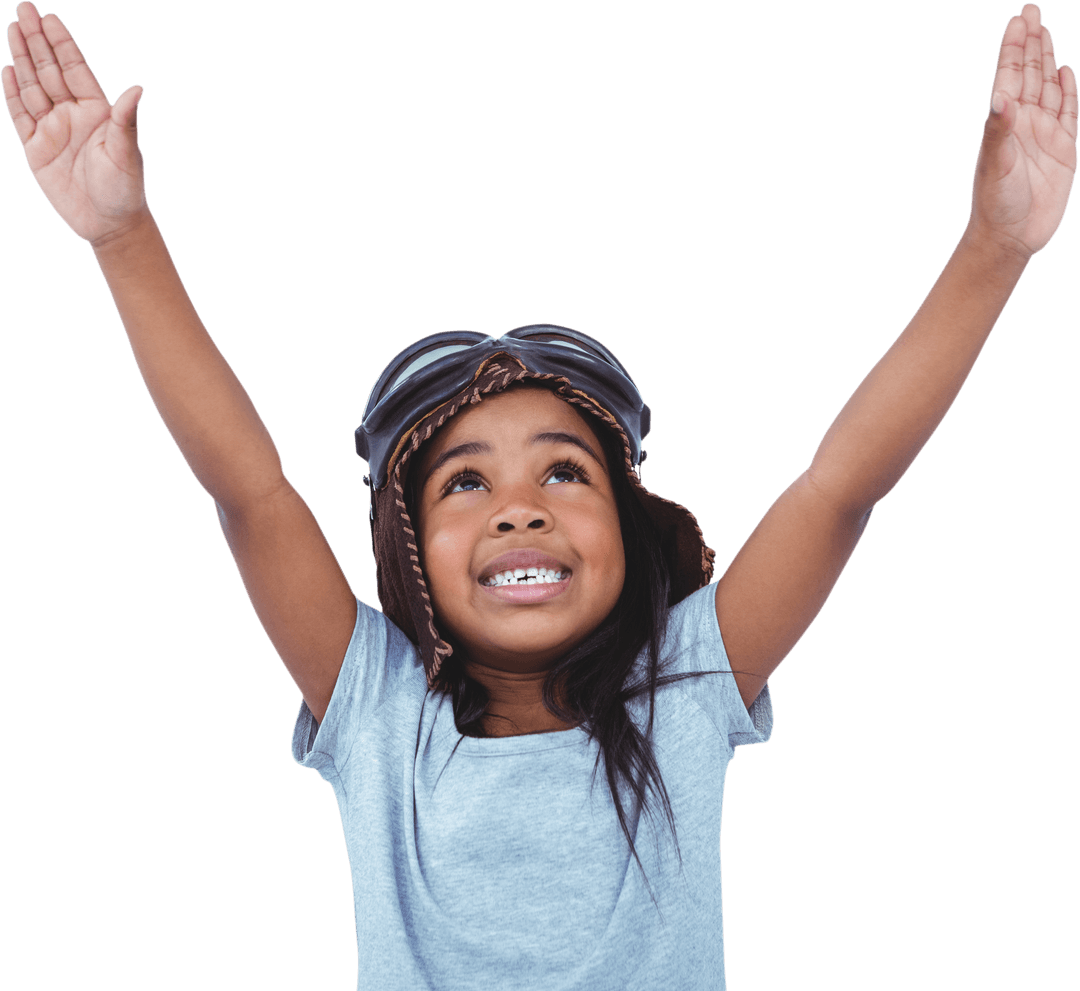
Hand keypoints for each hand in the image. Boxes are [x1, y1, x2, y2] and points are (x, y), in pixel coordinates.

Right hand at [3, 1, 147, 245]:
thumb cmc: (125, 189)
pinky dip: (13, 93)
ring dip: (22, 59)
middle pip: (50, 71)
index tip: (50, 17)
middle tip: (23, 8)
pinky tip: (7, 69)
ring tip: (13, 29)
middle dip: (36, 40)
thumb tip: (137, 88)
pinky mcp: (36, 149)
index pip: (75, 70)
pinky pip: (20, 115)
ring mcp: (53, 130)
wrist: (109, 223)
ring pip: (32, 87)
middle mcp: (73, 116)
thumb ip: (126, 120)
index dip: (62, 44)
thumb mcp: (126, 153)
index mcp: (97, 113)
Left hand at [967, 4, 1077, 258]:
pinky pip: (1069, 113)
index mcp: (1003, 124)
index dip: (1014, 48)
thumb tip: (1000, 97)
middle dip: (1031, 43)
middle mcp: (1023, 125)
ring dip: (1048, 61)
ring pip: (1048, 89)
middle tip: (1031, 10)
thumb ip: (998, 130)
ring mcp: (1043, 135)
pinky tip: (1065, 72)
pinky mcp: (1063, 150)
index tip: (1018, 19)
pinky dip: (1068, 92)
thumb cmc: (996, 204)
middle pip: (1030, 75)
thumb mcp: (994, 165)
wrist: (1011, 237)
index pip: (1009, 76)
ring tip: (1045, 32)